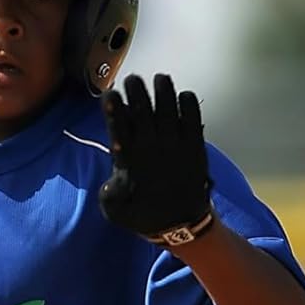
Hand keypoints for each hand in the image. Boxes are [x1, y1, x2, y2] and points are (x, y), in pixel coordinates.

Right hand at [99, 74, 212, 244]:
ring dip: (164, 91)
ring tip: (160, 78)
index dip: (115, 109)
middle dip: (137, 92)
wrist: (181, 226)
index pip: (120, 129)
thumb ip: (109, 191)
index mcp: (131, 163)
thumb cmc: (145, 216)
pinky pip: (193, 119)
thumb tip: (110, 176)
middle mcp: (153, 149)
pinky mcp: (195, 147)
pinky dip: (188, 105)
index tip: (110, 94)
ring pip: (169, 110)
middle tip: (133, 79)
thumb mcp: (115, 210)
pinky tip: (183, 95)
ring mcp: (176, 146)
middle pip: (143, 112)